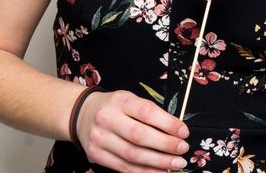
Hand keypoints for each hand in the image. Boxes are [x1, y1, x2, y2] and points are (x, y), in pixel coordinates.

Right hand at [74, 90, 189, 172]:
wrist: (82, 113)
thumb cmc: (115, 107)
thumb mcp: (131, 100)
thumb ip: (151, 113)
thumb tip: (176, 131)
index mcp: (120, 101)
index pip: (147, 112)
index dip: (168, 124)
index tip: (184, 132)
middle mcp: (107, 118)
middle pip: (139, 136)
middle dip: (166, 145)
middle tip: (183, 149)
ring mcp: (99, 138)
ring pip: (132, 154)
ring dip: (158, 162)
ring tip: (176, 164)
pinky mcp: (96, 155)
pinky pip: (123, 167)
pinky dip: (143, 171)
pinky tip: (159, 171)